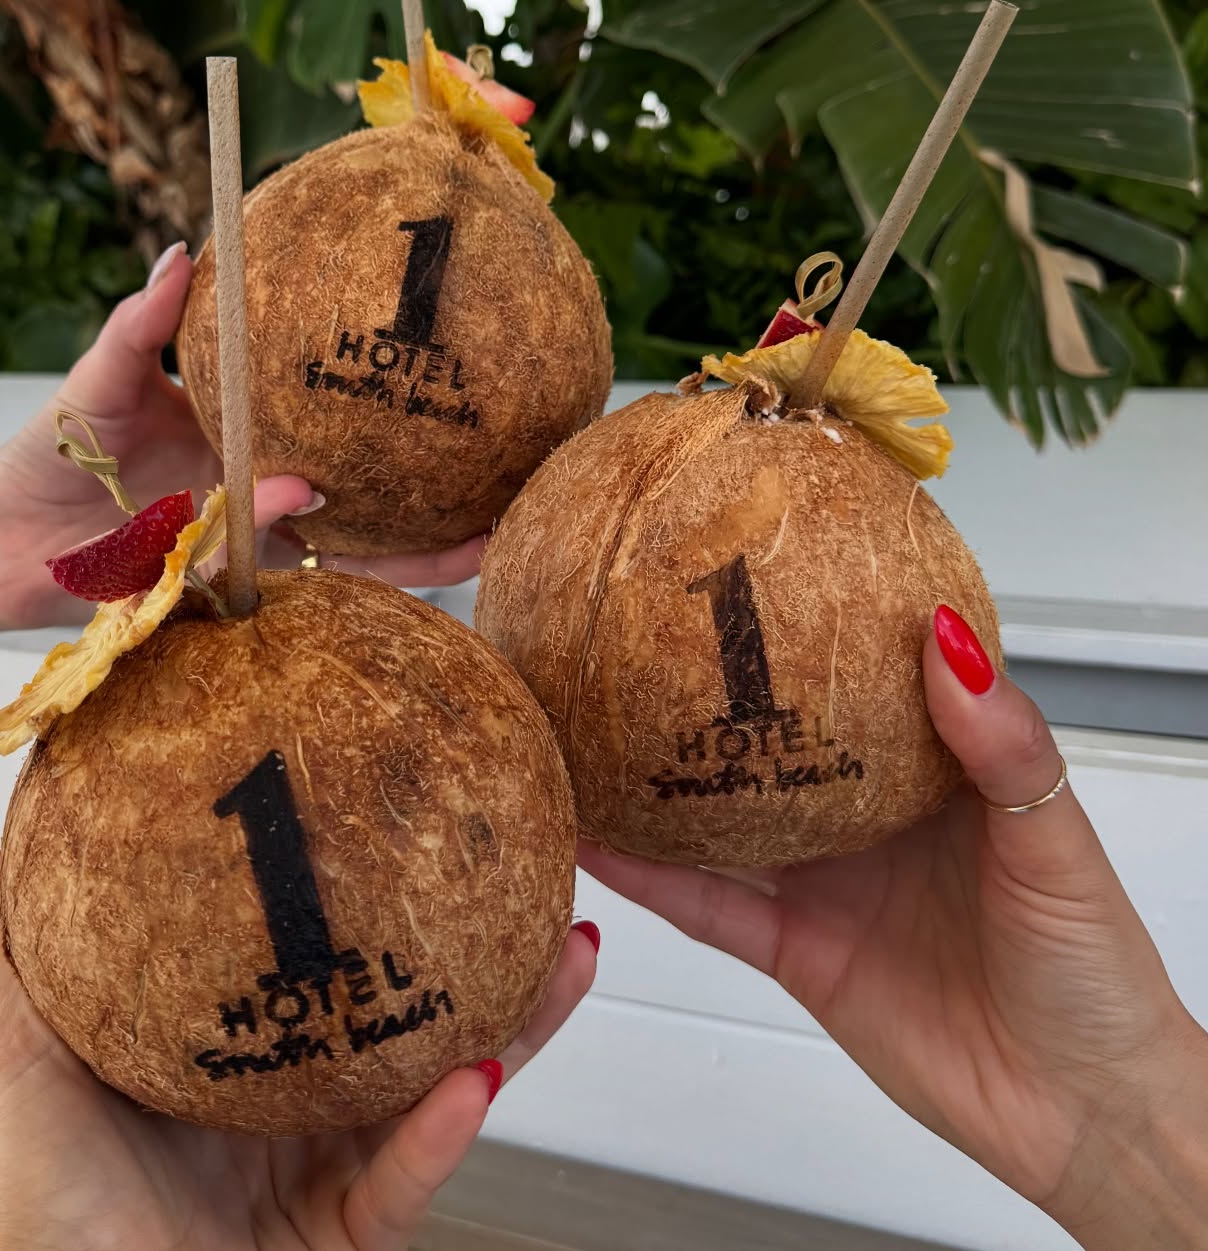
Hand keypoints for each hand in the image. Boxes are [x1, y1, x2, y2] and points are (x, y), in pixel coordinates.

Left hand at [0, 244, 485, 631]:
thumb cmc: (49, 449)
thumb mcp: (102, 375)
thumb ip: (143, 323)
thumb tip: (182, 249)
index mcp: (246, 430)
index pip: (330, 415)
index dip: (384, 402)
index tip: (446, 372)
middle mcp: (261, 485)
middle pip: (365, 486)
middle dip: (434, 486)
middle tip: (509, 465)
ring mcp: (250, 537)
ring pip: (349, 546)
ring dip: (416, 549)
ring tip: (486, 538)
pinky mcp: (224, 585)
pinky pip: (289, 586)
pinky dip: (341, 583)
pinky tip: (383, 570)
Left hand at [0, 847, 597, 1250]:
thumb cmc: (36, 1216)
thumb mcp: (18, 1066)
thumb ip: (17, 961)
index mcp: (224, 1055)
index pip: (316, 957)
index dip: (370, 894)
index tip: (409, 824)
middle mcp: (284, 1106)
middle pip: (400, 1011)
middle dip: (473, 947)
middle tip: (530, 876)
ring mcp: (321, 1171)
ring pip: (438, 1083)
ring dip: (510, 1025)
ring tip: (566, 952)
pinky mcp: (344, 1237)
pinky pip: (407, 1177)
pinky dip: (444, 1131)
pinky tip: (476, 1076)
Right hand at [581, 608, 1207, 1248]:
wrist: (1080, 1113)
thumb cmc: (1094, 970)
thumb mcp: (1055, 842)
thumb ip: (1002, 746)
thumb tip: (946, 641)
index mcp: (933, 772)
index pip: (861, 682)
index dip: (812, 631)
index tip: (758, 572)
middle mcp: (868, 817)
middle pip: (775, 745)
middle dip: (715, 696)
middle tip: (641, 636)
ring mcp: (826, 882)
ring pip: (726, 820)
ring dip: (663, 782)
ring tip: (592, 728)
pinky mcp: (795, 950)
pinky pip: (712, 905)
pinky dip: (654, 876)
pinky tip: (603, 841)